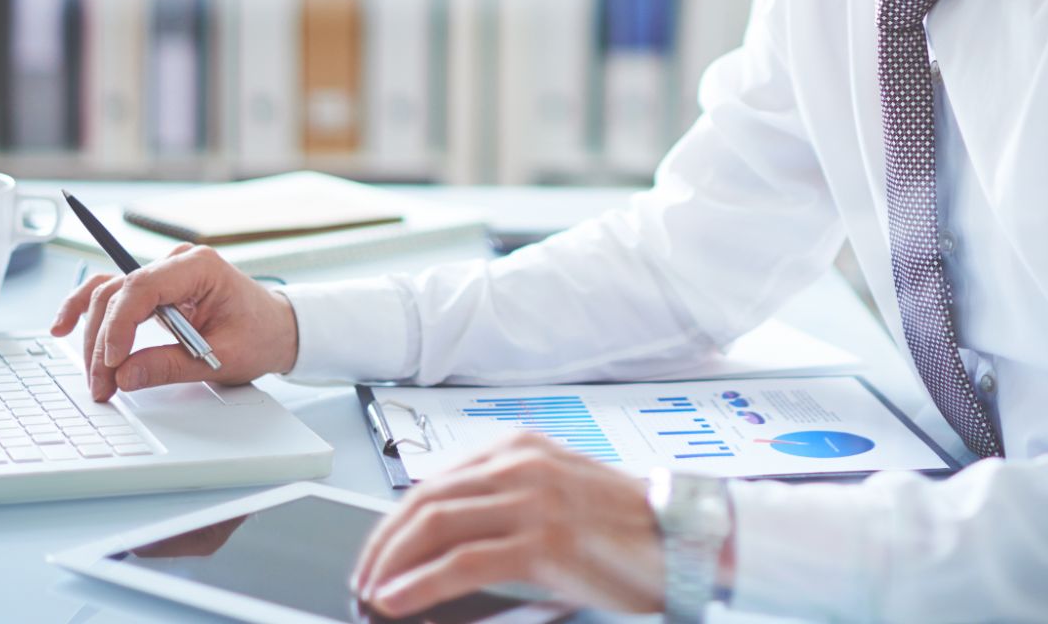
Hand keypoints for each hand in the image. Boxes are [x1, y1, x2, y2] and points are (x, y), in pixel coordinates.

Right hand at [50, 244, 297, 400]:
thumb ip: (171, 365)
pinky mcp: (154, 290)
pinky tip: (63, 327)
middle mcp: (175, 264)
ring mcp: (162, 274)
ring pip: (108, 296)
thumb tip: (125, 375)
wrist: (277, 328)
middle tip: (102, 387)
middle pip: (118, 295)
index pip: (142, 288)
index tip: (113, 364)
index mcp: (199, 267)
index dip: (119, 326)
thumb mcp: (223, 357)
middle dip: (103, 343)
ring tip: (94, 377)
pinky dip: (86, 311)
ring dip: (93, 336)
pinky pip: (112, 295)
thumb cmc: (259, 334)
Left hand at [352, 431, 663, 616]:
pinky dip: (420, 583)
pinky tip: (397, 600)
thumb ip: (508, 498)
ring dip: (391, 563)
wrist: (685, 537)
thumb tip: (446, 536)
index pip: (436, 479)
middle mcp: (522, 465)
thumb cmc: (628, 525)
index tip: (377, 550)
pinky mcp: (544, 542)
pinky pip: (462, 563)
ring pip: (434, 525)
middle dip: (382, 542)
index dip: (395, 519)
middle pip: (424, 499)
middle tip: (363, 575)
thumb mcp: (559, 492)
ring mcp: (533, 501)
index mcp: (522, 448)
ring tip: (371, 591)